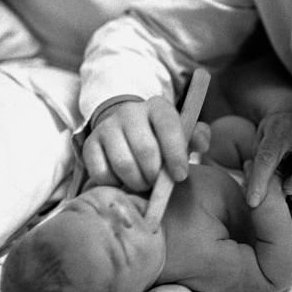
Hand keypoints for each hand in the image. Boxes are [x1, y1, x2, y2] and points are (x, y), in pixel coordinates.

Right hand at [83, 95, 210, 191]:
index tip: (180, 175)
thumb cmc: (161, 138)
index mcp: (158, 107)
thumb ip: (196, 137)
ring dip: (137, 181)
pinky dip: (115, 183)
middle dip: (155, 174)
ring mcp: (107, 127)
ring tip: (144, 182)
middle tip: (158, 182)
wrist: (127, 130)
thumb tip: (201, 144)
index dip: (175, 154)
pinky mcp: (90, 144)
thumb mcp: (182, 133)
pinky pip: (101, 173)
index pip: (168, 126)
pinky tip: (124, 180)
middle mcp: (130, 112)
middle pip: (145, 149)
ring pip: (123, 163)